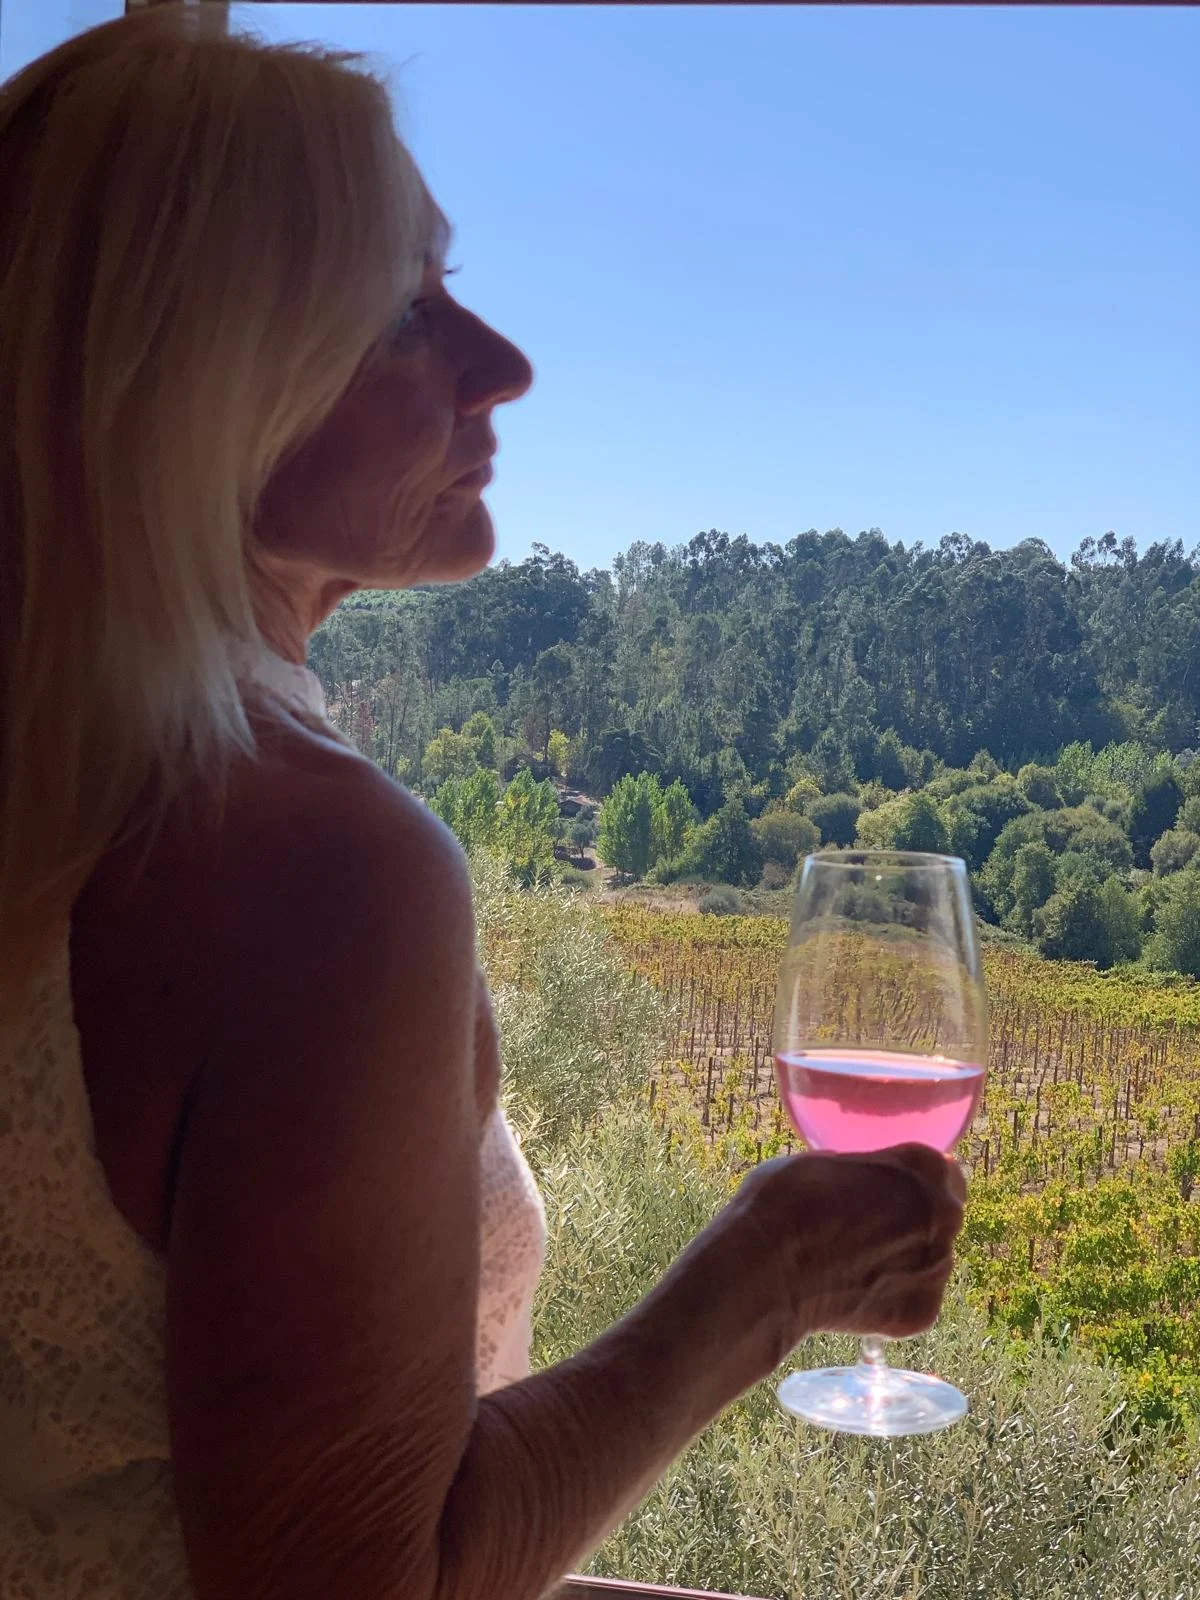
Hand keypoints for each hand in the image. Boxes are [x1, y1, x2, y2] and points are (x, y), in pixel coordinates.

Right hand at [727, 1143, 965, 1350]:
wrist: (765, 1272)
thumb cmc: (784, 1203)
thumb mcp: (823, 1161)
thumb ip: (862, 1169)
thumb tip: (865, 1181)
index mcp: (923, 1168)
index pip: (942, 1170)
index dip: (915, 1181)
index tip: (893, 1190)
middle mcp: (944, 1217)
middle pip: (943, 1216)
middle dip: (916, 1221)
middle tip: (871, 1229)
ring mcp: (936, 1269)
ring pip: (931, 1261)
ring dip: (905, 1261)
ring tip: (855, 1265)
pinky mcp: (923, 1314)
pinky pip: (914, 1300)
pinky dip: (891, 1298)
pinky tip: (853, 1292)